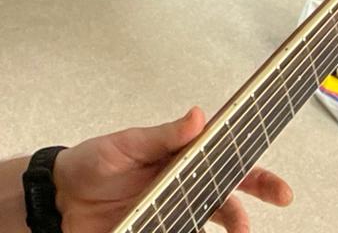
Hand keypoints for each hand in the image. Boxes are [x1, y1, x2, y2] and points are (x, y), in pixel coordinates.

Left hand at [53, 107, 291, 232]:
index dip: (256, 173)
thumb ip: (162, 136)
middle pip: (226, 200)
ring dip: (224, 230)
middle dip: (246, 210)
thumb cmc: (90, 163)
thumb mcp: (124, 145)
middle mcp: (181, 187)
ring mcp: (170, 214)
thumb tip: (197, 116)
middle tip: (255, 221)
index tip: (280, 189)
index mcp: (179, 158)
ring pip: (208, 225)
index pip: (225, 161)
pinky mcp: (156, 232)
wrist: (57, 201)